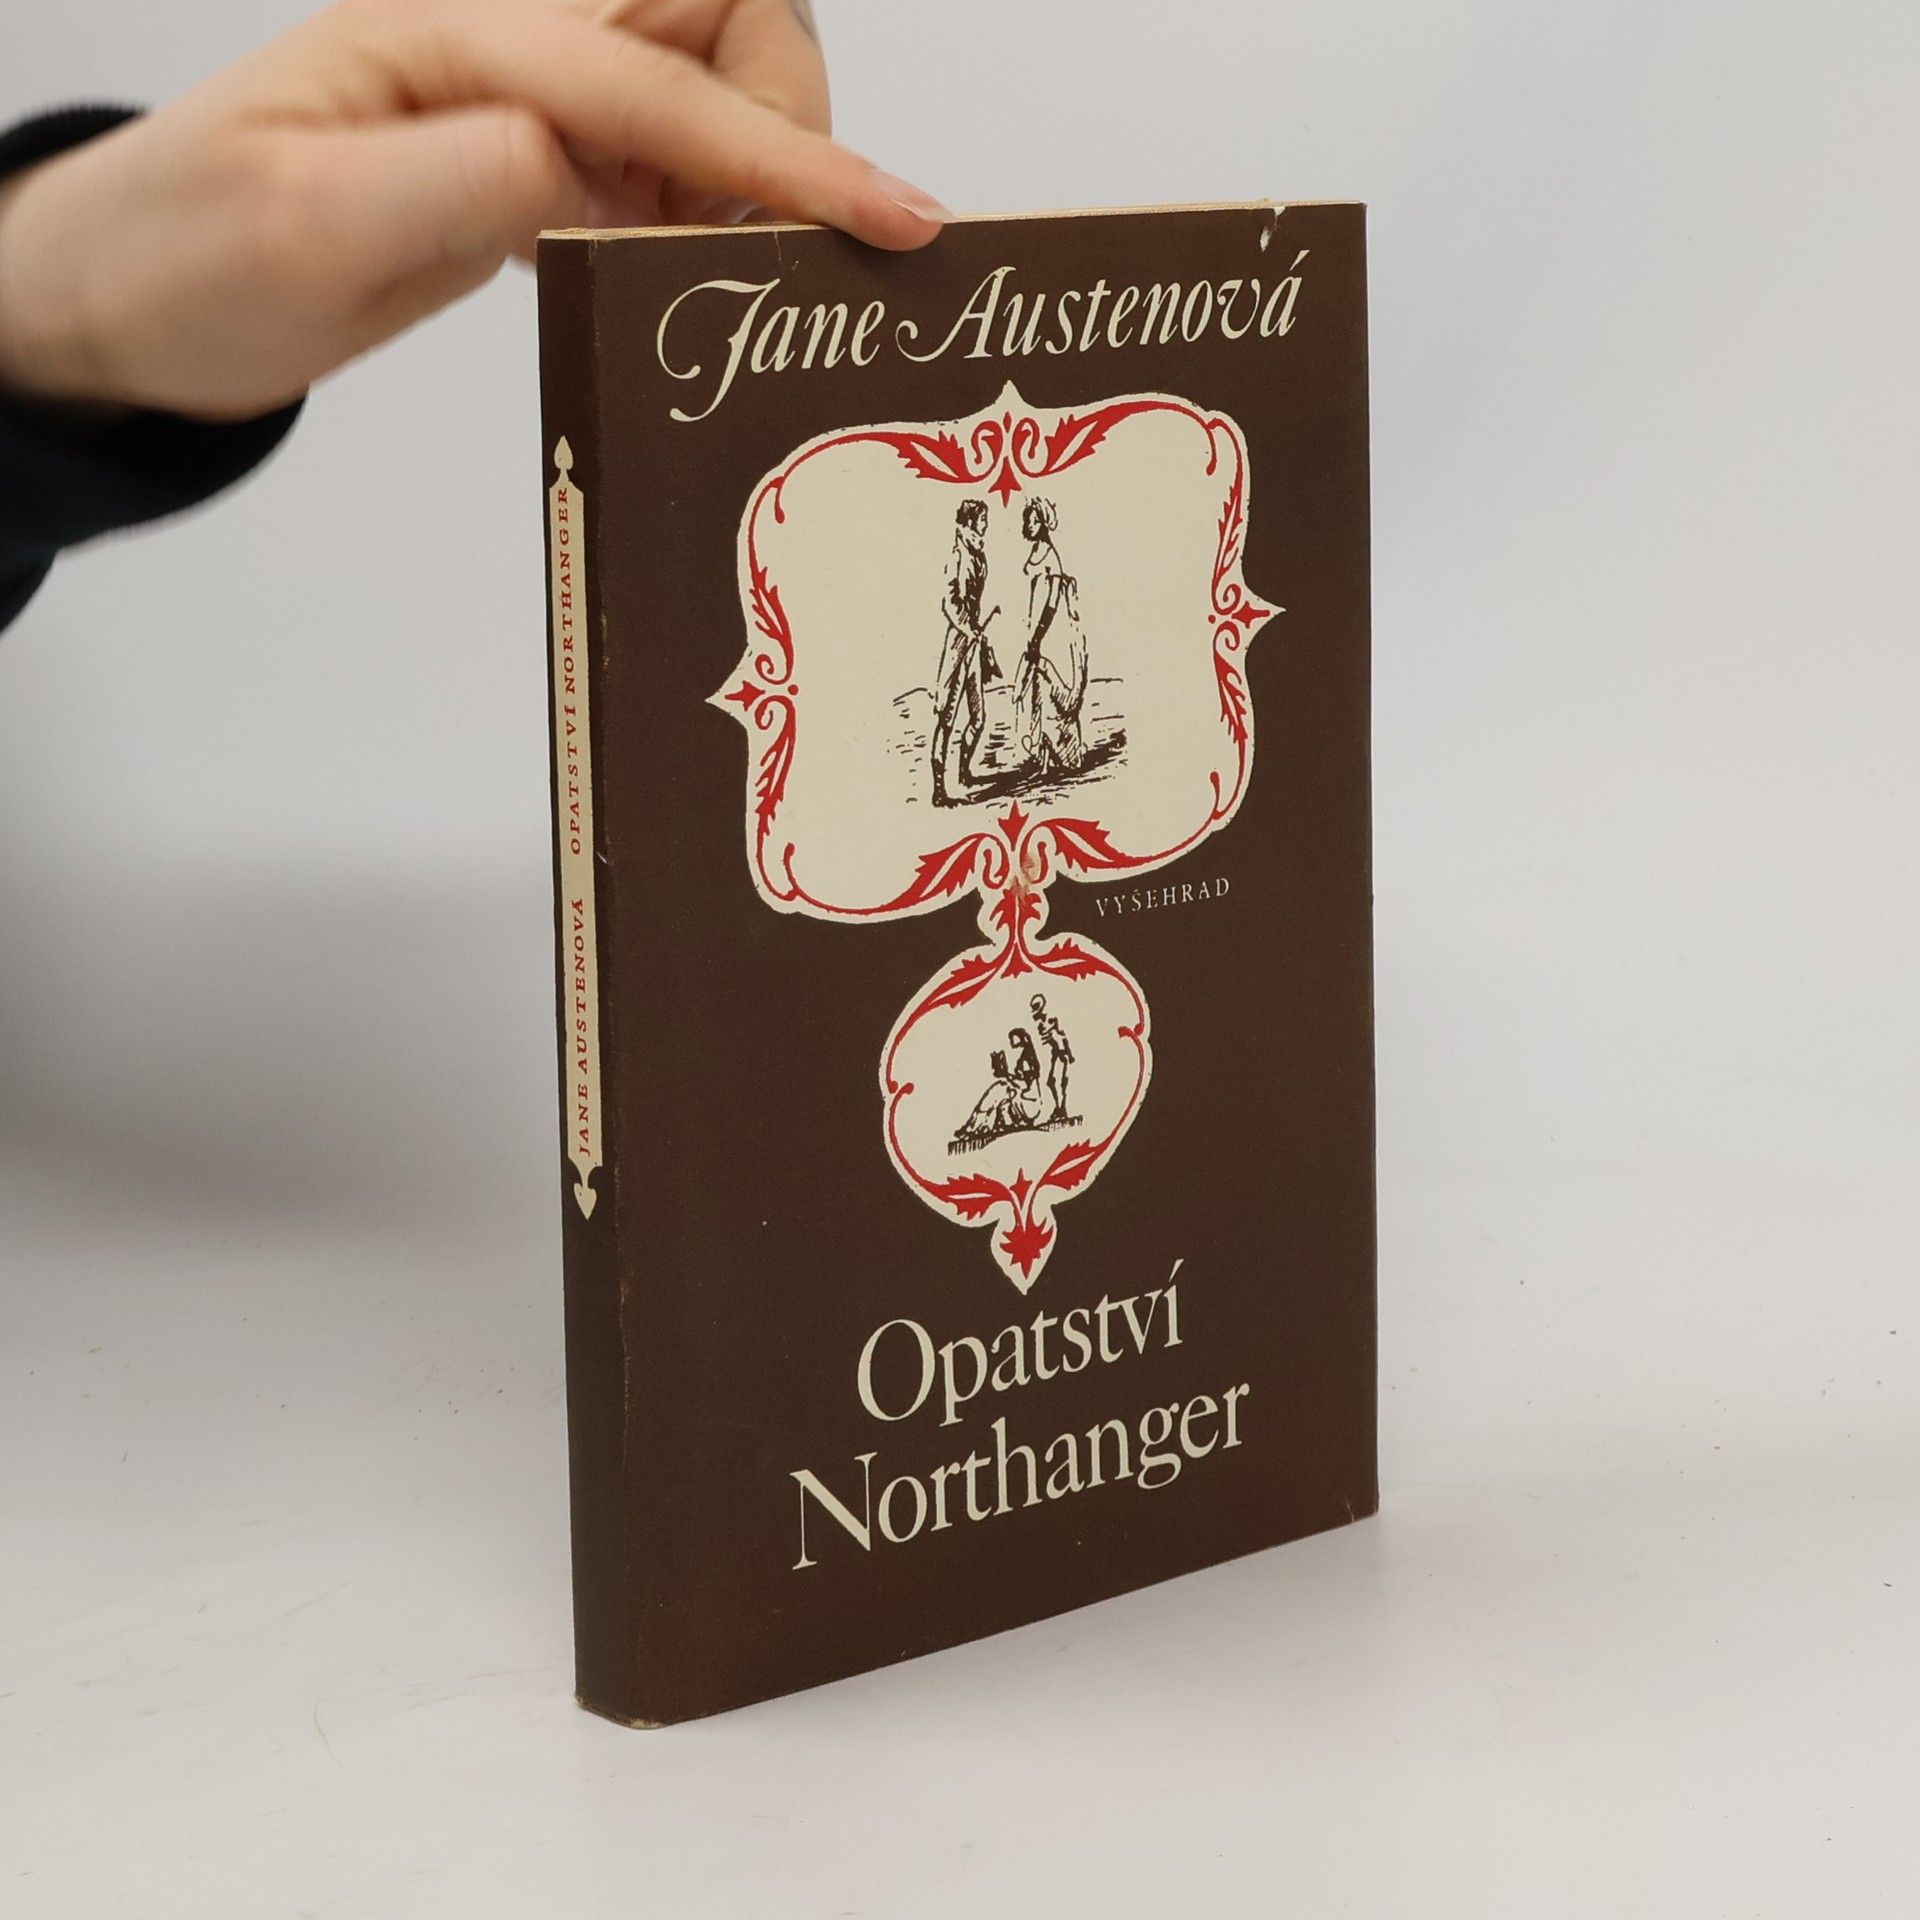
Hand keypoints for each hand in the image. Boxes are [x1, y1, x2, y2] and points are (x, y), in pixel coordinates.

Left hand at [0, 0, 946, 419]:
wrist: (127, 300)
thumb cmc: (183, 255)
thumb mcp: (298, 227)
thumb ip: (445, 180)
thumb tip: (580, 161)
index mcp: (452, 38)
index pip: (656, 85)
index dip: (783, 153)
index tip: (891, 223)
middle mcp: (504, 52)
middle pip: (714, 22)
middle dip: (785, 118)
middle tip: (778, 250)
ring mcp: (522, 108)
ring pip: (701, 94)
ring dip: (752, 179)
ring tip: (730, 282)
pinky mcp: (527, 169)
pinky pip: (659, 168)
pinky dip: (703, 221)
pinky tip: (678, 284)